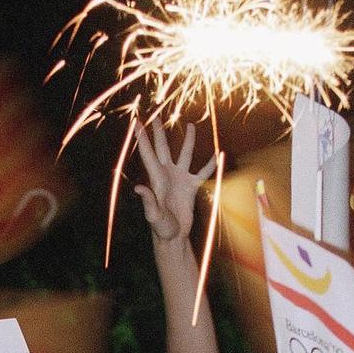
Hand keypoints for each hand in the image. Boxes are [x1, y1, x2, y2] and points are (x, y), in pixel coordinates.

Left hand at [134, 120, 214, 244]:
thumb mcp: (154, 216)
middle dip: (159, 132)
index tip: (136, 121)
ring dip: (188, 141)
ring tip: (190, 125)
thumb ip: (148, 201)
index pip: (148, 153)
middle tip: (157, 115)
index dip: (142, 137)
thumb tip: (138, 188)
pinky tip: (217, 154)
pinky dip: (210, 164)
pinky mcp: (191, 186)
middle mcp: (167, 174)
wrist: (174, 236)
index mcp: (156, 178)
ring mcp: (179, 179)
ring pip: (184, 154)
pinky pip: (202, 172)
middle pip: (162, 148)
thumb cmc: (161, 228)